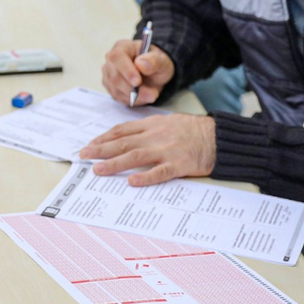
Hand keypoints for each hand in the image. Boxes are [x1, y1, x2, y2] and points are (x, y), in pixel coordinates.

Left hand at [77, 114, 216, 185]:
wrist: (219, 136)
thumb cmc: (193, 130)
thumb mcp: (167, 122)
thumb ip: (147, 129)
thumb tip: (126, 137)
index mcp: (152, 124)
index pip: (122, 130)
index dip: (103, 138)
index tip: (90, 145)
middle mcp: (156, 136)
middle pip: (123, 143)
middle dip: (101, 149)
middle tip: (84, 156)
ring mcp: (167, 150)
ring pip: (135, 156)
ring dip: (115, 163)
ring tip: (98, 169)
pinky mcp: (179, 165)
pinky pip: (159, 172)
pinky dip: (145, 177)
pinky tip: (131, 182)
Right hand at [101, 38, 175, 106]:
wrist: (153, 73)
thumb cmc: (155, 63)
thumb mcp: (162, 60)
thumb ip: (153, 61)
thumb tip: (141, 64)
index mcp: (123, 47)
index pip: (117, 57)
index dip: (126, 70)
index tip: (138, 82)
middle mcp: (111, 60)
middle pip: (115, 76)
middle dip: (132, 89)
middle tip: (151, 95)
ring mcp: (108, 74)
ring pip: (116, 89)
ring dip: (134, 96)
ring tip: (151, 95)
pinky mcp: (110, 86)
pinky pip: (117, 96)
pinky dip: (131, 100)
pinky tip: (142, 96)